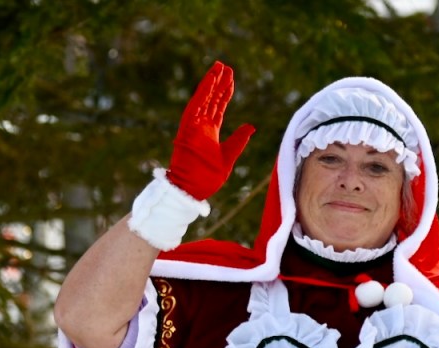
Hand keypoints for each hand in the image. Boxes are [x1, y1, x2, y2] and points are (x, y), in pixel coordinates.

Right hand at [166, 61, 254, 200]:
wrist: (193, 190)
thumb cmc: (208, 178)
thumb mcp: (229, 156)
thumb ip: (239, 140)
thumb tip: (252, 126)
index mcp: (211, 132)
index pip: (219, 107)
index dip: (225, 93)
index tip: (231, 78)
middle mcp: (201, 126)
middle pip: (211, 99)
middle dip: (218, 83)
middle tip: (225, 66)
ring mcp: (193, 127)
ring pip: (203, 99)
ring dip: (210, 83)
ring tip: (218, 67)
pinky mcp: (186, 129)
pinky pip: (195, 107)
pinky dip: (202, 94)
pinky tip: (209, 81)